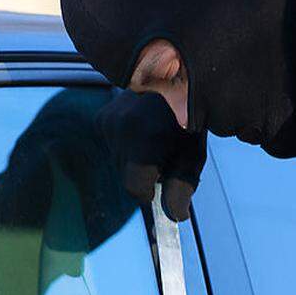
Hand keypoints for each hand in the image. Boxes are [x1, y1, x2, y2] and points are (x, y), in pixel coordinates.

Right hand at [96, 90, 207, 221]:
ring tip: (154, 138)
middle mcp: (120, 129)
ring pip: (117, 162)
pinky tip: (141, 130)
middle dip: (143, 173)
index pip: (133, 187)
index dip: (147, 192)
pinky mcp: (102, 118)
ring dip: (134, 159)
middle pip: (125, 176)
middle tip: (164, 153)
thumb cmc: (189, 118)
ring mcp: (108, 121)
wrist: (176, 78)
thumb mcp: (193, 154)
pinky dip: (125, 146)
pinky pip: (111, 147)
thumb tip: (177, 216)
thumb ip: (182, 187)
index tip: (158, 185)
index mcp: (145, 140)